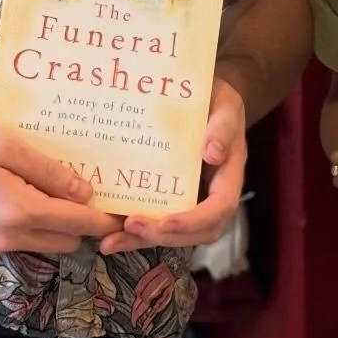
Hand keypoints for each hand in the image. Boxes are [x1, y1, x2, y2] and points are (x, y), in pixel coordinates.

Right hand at [0, 121, 123, 262]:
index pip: (78, 223)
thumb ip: (46, 169)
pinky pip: (7, 246)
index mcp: (19, 211)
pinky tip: (1, 200)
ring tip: (37, 193)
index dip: (103, 219)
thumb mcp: (2, 145)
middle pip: (63, 241)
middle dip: (77, 223)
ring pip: (35, 245)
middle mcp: (6, 239)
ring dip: (46, 227)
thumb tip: (82, 191)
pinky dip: (16, 229)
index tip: (120, 213)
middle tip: (77, 194)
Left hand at [101, 74, 248, 254]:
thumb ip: (223, 126)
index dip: (195, 220)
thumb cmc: (214, 99)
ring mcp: (190, 199)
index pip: (220, 207)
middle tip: (132, 227)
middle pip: (196, 232)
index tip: (167, 221)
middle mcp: (211, 194)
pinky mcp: (168, 198)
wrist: (201, 96)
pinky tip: (108, 235)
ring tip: (111, 242)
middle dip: (164, 236)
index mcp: (228, 175)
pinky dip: (132, 233)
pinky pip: (155, 221)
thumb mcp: (224, 103)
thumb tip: (213, 153)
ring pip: (173, 234)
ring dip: (143, 240)